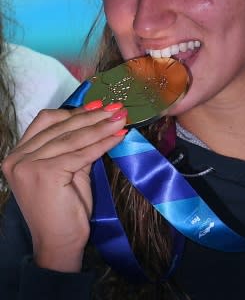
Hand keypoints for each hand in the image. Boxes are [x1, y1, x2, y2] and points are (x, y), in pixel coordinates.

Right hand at [2, 101, 126, 271]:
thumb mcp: (67, 170)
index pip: (46, 122)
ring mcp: (28, 165)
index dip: (73, 112)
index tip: (98, 105)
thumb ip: (75, 147)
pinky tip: (118, 136)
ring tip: (120, 118)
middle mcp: (18, 158)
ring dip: (101, 126)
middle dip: (92, 116)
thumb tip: (98, 120)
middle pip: (61, 127)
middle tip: (116, 108)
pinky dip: (102, 143)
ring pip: (73, 138)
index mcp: (18, 154)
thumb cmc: (64, 209)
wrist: (59, 244)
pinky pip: (81, 153)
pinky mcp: (45, 173)